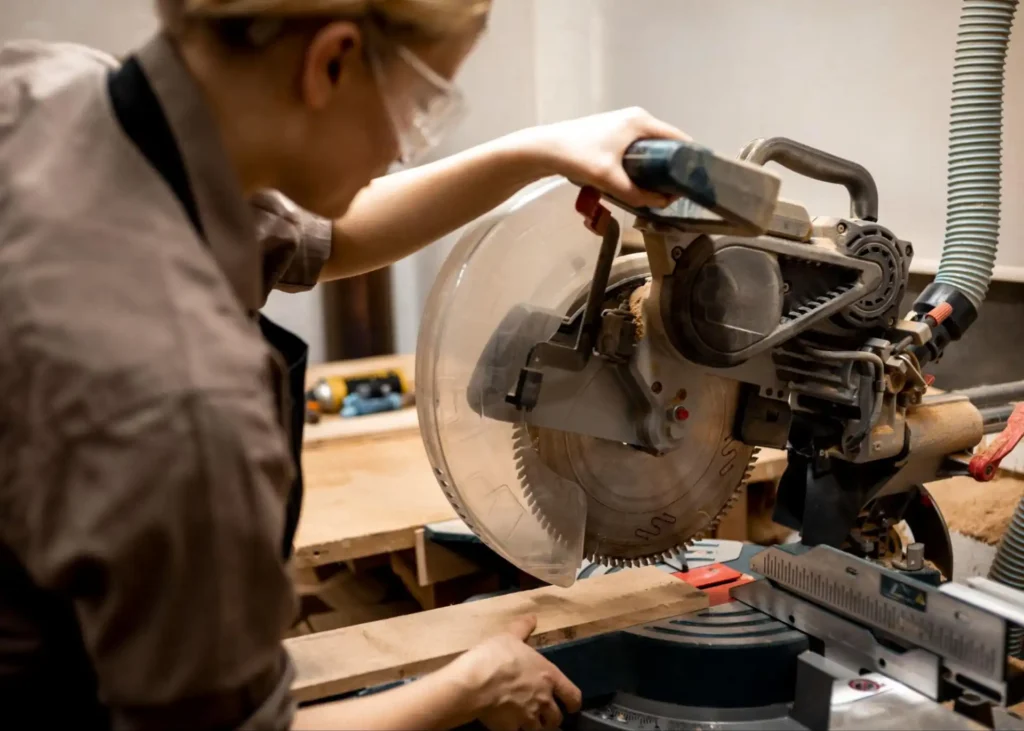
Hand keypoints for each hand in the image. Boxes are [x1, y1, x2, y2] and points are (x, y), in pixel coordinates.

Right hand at [452, 615, 582, 730]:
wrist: (476, 682)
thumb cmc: (497, 656)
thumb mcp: (510, 635)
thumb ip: (523, 628)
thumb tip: (533, 617)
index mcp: (548, 676)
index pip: (572, 695)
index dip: (573, 703)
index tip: (571, 706)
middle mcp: (543, 700)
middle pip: (556, 718)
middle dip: (552, 718)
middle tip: (545, 715)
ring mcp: (528, 717)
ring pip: (541, 730)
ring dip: (537, 727)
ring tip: (530, 724)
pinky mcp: (511, 729)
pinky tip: (511, 727)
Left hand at [523, 107, 690, 208]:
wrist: (543, 149)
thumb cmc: (577, 157)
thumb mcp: (609, 179)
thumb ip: (636, 194)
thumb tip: (662, 204)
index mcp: (641, 121)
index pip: (678, 139)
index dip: (690, 161)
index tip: (693, 183)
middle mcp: (636, 119)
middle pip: (665, 146)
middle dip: (670, 170)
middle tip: (672, 193)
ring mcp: (623, 126)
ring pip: (649, 151)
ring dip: (653, 171)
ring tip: (655, 192)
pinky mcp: (612, 136)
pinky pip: (636, 153)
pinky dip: (639, 168)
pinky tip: (635, 184)